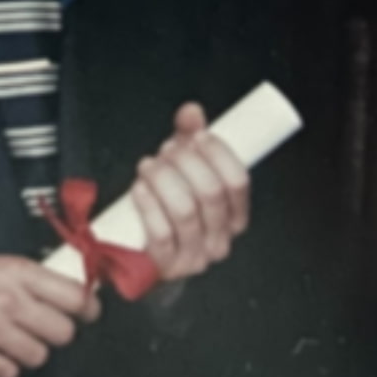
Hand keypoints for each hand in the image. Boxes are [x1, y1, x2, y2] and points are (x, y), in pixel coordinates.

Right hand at [0, 255, 99, 376]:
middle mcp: (6, 296)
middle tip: (32, 329)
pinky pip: (10, 373)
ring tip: (2, 341)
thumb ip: (27, 280)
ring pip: (39, 356)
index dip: (86, 308)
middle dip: (50, 334)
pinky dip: (0, 368)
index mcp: (14, 270)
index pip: (74, 294)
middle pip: (63, 331)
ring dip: (24, 354)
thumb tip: (67, 295)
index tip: (86, 313)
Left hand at [128, 101, 250, 282]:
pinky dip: (148, 205)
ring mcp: (195, 256)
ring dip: (162, 179)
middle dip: (184, 163)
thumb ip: (189, 139)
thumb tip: (191, 111)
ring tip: (148, 166)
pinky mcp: (167, 266)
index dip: (218, 153)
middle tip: (166, 151)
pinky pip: (160, 233)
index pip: (238, 181)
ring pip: (184, 210)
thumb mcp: (183, 171)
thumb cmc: (169, 206)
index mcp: (234, 216)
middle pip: (210, 192)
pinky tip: (138, 189)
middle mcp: (220, 239)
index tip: (197, 136)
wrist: (143, 250)